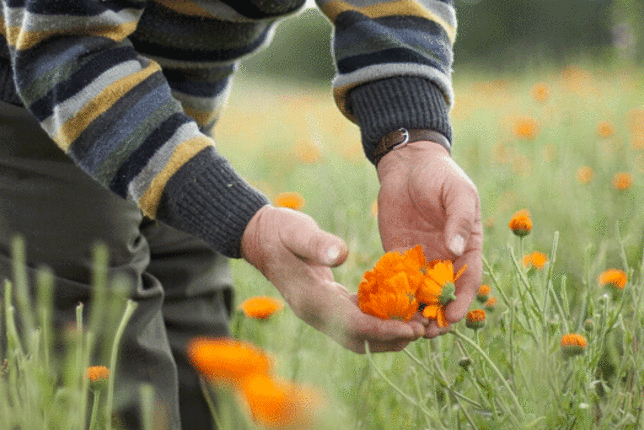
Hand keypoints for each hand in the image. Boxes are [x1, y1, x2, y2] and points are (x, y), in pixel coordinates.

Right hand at [241, 205, 425, 352]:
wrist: (261, 237)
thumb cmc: (280, 231)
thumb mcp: (297, 231)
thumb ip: (317, 243)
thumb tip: (341, 254)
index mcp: (311, 300)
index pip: (353, 326)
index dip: (383, 330)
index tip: (411, 328)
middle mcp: (317, 313)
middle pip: (360, 340)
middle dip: (392, 339)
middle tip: (423, 330)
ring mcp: (322, 311)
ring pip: (361, 334)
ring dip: (389, 334)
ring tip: (419, 324)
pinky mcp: (329, 303)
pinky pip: (358, 319)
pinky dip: (381, 320)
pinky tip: (401, 309)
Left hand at [376, 141, 482, 337]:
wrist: (408, 164)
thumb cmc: (440, 175)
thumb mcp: (457, 193)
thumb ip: (459, 220)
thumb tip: (456, 248)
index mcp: (467, 247)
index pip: (468, 281)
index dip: (462, 301)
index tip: (452, 317)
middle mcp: (445, 258)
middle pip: (444, 295)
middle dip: (437, 315)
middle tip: (426, 333)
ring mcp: (421, 258)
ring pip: (420, 293)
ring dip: (414, 311)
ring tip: (404, 327)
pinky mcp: (398, 255)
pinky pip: (397, 280)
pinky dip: (394, 296)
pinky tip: (384, 308)